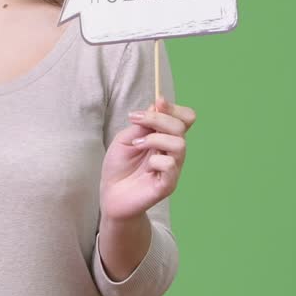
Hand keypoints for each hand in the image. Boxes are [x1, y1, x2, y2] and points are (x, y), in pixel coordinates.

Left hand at [100, 96, 197, 221]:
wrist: (110, 193)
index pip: (185, 118)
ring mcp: (172, 169)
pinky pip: (171, 166)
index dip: (174, 108)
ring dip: (155, 139)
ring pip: (179, 144)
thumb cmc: (118, 167)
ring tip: (137, 143)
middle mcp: (172, 152)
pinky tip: (145, 167)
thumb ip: (144, 123)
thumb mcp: (126, 138)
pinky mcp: (168, 185)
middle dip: (157, 118)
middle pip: (182, 126)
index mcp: (165, 139)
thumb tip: (159, 103)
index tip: (157, 101)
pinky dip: (155, 161)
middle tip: (134, 119)